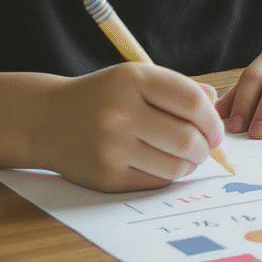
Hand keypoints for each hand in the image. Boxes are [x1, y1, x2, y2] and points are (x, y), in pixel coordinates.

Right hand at [36, 63, 223, 192]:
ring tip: (183, 157)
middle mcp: (120, 112)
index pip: (192, 102)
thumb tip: (215, 104)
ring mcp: (111, 147)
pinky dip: (166, 175)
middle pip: (188, 139)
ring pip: (175, 166)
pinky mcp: (106, 177)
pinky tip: (159, 164)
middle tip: (203, 147)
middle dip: (205, 147)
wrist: (46, 119)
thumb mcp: (134, 79)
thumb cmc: (101, 97)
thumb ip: (176, 88)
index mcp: (132, 80)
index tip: (214, 129)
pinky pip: (155, 182)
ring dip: (189, 165)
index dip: (212, 120)